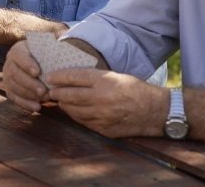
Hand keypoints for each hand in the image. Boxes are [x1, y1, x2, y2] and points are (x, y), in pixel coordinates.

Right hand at [3, 41, 48, 111]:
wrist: (40, 65)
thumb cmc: (46, 56)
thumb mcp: (47, 49)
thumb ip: (52, 50)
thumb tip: (62, 49)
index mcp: (18, 50)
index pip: (19, 55)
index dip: (27, 64)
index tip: (37, 72)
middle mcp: (9, 63)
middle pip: (15, 73)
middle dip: (29, 83)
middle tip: (43, 91)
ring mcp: (7, 77)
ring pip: (13, 87)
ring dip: (29, 95)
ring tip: (44, 99)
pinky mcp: (9, 89)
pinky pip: (14, 98)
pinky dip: (25, 104)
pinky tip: (37, 107)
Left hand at [47, 68, 165, 137]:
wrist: (155, 111)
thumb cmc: (135, 90)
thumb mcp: (116, 76)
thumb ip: (95, 77)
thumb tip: (72, 77)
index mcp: (106, 81)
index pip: (75, 77)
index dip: (59, 76)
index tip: (50, 76)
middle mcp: (101, 99)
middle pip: (70, 95)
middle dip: (57, 92)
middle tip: (50, 90)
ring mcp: (102, 116)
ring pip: (73, 110)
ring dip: (64, 105)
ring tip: (59, 100)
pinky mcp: (103, 129)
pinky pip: (82, 122)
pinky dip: (75, 115)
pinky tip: (73, 111)